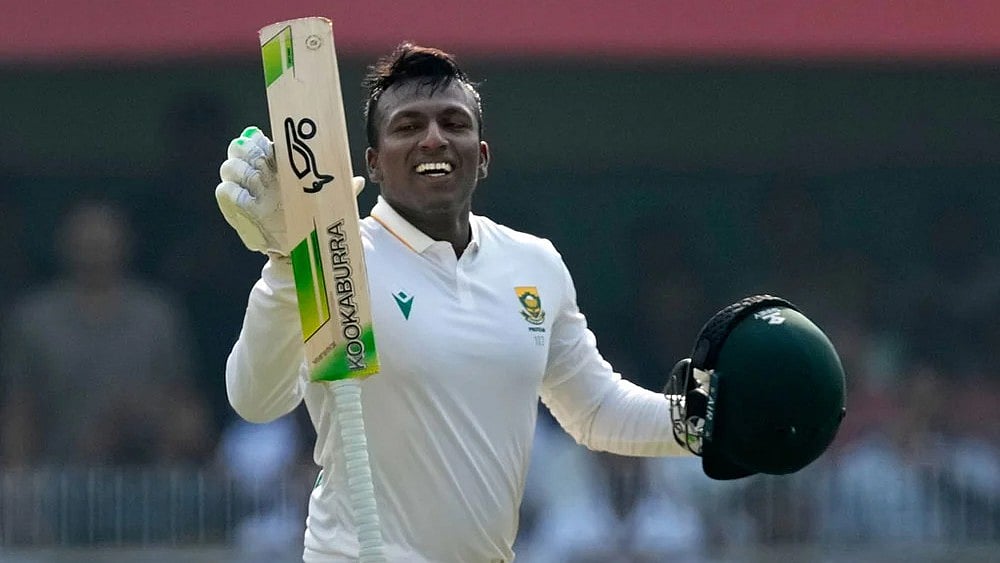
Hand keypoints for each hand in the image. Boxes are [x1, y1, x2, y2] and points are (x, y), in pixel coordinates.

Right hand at [215, 126, 364, 255]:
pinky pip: (225, 192)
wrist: (302, 245)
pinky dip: (232, 192)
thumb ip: (341, 189)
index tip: (265, 142)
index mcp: (279, 164)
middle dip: (245, 151)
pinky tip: (246, 197)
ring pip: (230, 168)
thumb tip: (358, 181)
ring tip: (255, 182)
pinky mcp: (239, 210)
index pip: (259, 140)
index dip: (257, 138)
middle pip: (239, 149)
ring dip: (239, 170)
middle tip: (258, 161)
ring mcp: (247, 190)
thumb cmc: (315, 215)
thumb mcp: (329, 201)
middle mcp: (260, 173)